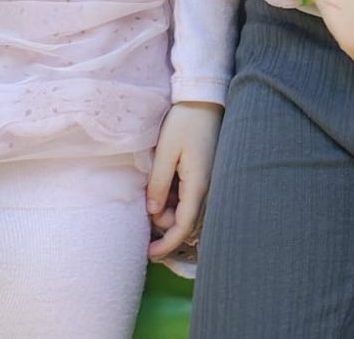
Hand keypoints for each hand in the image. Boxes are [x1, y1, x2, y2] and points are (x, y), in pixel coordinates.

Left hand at [146, 102, 221, 259]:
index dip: (167, 244)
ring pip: (187, 210)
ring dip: (169, 210)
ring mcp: (208, 180)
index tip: (149, 253)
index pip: (184, 227)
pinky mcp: (205, 173)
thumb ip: (159, 184)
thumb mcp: (166, 152)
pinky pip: (190, 196)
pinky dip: (175, 197)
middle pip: (186, 221)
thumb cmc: (184, 122)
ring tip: (152, 191)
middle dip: (164, 224)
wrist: (204, 99)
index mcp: (199, 185)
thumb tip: (153, 212)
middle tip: (145, 207)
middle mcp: (208, 187)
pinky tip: (163, 183)